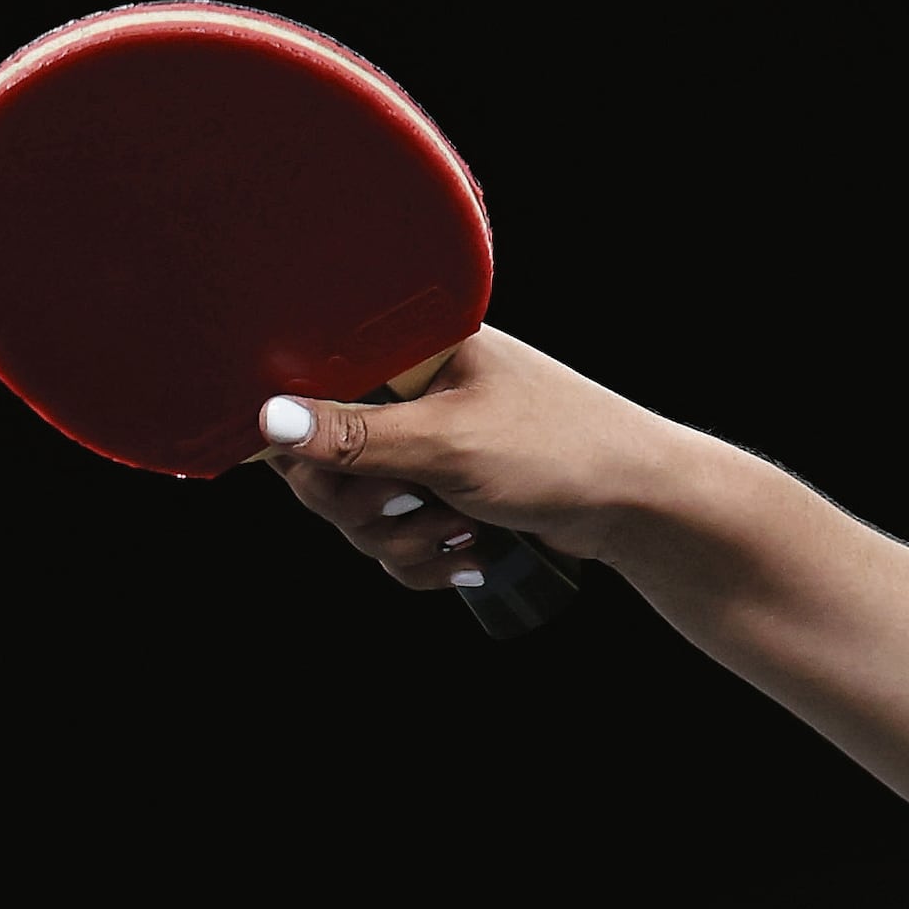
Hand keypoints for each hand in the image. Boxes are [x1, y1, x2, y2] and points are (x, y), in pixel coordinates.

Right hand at [251, 328, 684, 592]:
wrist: (640, 506)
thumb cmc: (563, 449)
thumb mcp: (451, 442)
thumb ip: (356, 436)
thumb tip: (268, 421)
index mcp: (412, 350)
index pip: (310, 389)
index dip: (308, 447)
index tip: (329, 478)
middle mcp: (412, 394)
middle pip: (324, 467)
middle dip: (366, 509)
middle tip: (415, 506)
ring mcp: (428, 449)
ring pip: (358, 516)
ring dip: (405, 541)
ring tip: (464, 529)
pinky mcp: (443, 496)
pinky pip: (394, 543)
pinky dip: (426, 559)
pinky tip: (472, 553)